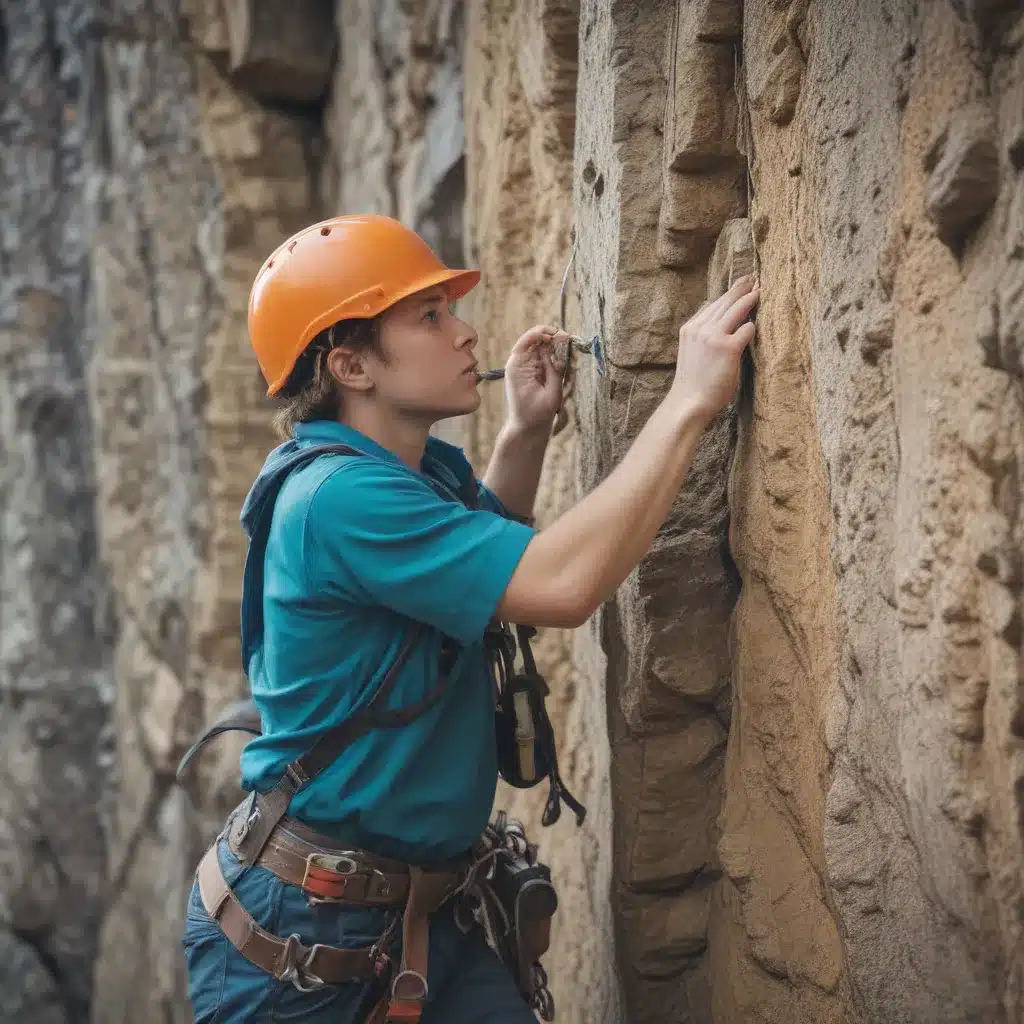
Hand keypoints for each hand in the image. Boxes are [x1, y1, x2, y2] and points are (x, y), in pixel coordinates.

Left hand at [502, 325, 567, 432]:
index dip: (542, 333)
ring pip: (541, 346)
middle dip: (551, 337)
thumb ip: (555, 372)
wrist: (528, 428)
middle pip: (534, 339)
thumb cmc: (537, 414)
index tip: (558, 336)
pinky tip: (563, 358)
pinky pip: (543, 356)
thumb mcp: (551, 394)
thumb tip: (559, 354)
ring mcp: (526, 366)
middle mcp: (519, 363)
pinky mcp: (532, 370)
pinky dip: (554, 354)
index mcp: (517, 366)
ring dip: (554, 345)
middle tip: (567, 340)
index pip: (526, 340)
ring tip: (567, 349)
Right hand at [670, 275, 758, 422]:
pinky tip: (755, 328)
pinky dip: (752, 328)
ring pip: (736, 309)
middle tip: (753, 277)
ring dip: (750, 298)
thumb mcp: (692, 353)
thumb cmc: (693, 385)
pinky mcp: (728, 348)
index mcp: (689, 329)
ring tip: (760, 289)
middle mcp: (700, 328)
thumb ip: (704, 338)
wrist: (688, 403)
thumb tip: (724, 326)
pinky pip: (747, 329)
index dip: (726, 295)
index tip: (738, 286)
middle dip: (740, 288)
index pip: (711, 305)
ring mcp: (713, 336)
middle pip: (724, 301)